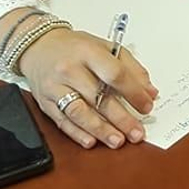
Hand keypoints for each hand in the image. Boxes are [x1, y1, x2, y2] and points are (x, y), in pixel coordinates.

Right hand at [18, 27, 157, 149]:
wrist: (39, 46)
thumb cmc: (75, 47)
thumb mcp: (106, 46)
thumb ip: (131, 68)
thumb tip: (149, 92)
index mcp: (88, 52)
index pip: (114, 74)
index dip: (133, 92)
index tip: (147, 105)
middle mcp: (70, 70)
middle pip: (98, 97)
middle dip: (121, 118)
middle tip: (136, 133)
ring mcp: (56, 87)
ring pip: (79, 112)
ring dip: (100, 130)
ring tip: (117, 140)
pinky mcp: (46, 102)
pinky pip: (62, 121)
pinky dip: (77, 134)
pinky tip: (91, 141)